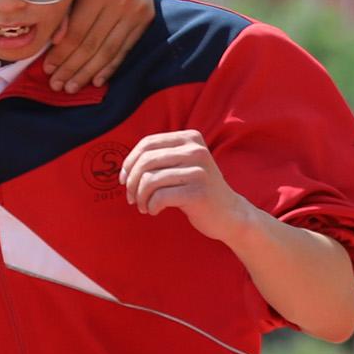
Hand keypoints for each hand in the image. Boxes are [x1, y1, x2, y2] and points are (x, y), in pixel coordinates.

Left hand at [43, 0, 154, 91]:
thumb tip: (55, 42)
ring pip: (108, 51)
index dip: (61, 54)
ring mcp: (136, 10)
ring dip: (88, 73)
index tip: (46, 69)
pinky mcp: (146, 19)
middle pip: (92, 45)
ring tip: (71, 87)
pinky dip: (110, 68)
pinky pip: (124, 50)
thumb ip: (64, 12)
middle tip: (56, 85)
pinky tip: (96, 81)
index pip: (77, 32)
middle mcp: (121, 0)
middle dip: (71, 68)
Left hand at [123, 130, 247, 237]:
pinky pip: (160, 197)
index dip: (129, 162)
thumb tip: (124, 168)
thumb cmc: (198, 191)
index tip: (124, 180)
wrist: (230, 214)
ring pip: (150, 180)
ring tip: (143, 206)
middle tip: (131, 198)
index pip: (147, 143)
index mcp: (190, 138)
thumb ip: (160, 159)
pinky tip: (154, 211)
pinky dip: (151, 206)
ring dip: (140, 197)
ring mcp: (199, 171)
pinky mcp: (198, 192)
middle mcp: (196, 150)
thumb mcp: (182, 166)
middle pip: (146, 161)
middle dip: (132, 182)